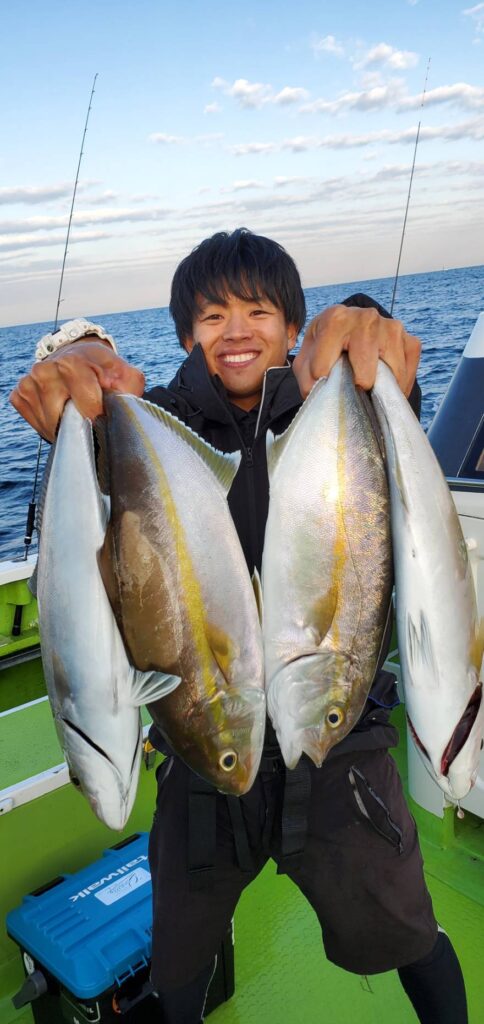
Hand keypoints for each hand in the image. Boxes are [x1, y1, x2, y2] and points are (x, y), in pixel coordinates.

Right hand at [9, 339, 144, 441]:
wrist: (78, 359)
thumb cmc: (103, 371)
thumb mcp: (124, 375)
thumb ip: (129, 388)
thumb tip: (122, 406)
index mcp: (72, 361)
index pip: (87, 401)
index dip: (99, 415)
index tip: (104, 419)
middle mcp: (45, 369)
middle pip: (64, 416)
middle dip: (81, 425)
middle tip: (92, 422)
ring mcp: (29, 382)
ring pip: (49, 423)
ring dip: (65, 429)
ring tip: (78, 420)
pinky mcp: (20, 395)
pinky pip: (35, 422)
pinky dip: (50, 426)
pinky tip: (62, 417)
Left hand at [292, 304, 420, 399]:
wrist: (350, 332)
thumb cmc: (327, 348)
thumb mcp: (307, 358)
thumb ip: (307, 376)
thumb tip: (319, 393)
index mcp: (335, 319)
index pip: (324, 365)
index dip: (322, 383)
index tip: (323, 383)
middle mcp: (366, 318)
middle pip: (365, 374)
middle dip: (358, 390)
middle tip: (353, 390)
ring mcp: (392, 328)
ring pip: (391, 376)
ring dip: (381, 391)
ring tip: (370, 393)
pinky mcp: (410, 340)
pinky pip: (407, 375)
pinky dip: (398, 389)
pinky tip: (384, 388)